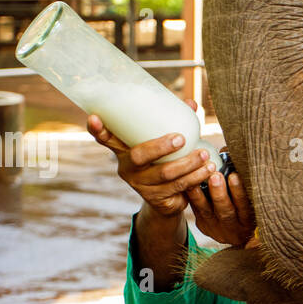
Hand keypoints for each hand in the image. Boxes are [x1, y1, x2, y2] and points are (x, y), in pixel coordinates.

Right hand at [89, 99, 214, 217]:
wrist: (168, 199)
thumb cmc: (163, 161)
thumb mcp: (163, 143)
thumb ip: (174, 123)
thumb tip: (190, 103)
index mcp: (124, 150)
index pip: (105, 138)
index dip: (98, 129)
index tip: (94, 117)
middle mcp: (127, 168)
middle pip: (138, 156)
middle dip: (160, 147)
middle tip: (180, 138)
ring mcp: (140, 185)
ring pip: (164, 174)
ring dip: (187, 164)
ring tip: (204, 155)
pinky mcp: (156, 199)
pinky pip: (178, 187)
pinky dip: (196, 177)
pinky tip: (208, 170)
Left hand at [185, 167, 257, 247]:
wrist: (234, 232)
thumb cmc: (244, 208)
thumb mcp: (250, 201)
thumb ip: (244, 183)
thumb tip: (229, 155)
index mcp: (248, 220)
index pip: (245, 207)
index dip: (239, 192)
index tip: (234, 176)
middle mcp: (233, 227)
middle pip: (226, 212)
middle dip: (219, 193)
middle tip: (215, 176)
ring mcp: (216, 228)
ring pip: (207, 212)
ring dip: (201, 195)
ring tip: (197, 178)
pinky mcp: (203, 225)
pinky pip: (196, 210)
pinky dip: (192, 197)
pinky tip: (187, 184)